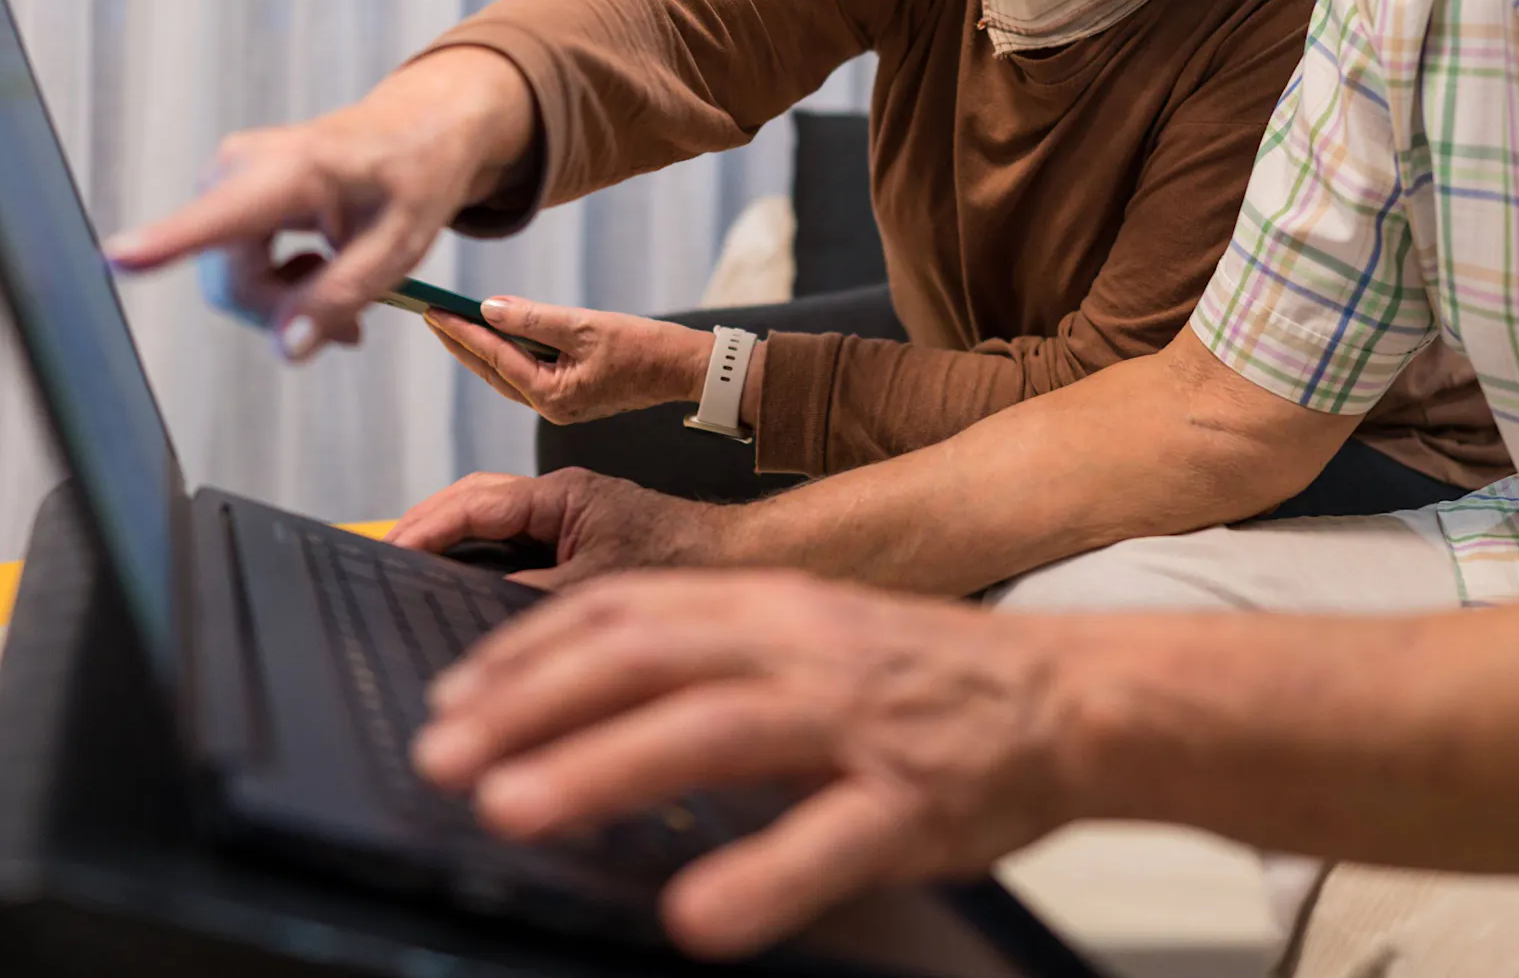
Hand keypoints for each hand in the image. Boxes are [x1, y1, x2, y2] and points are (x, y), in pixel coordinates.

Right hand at [103, 47, 535, 360]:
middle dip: (285, 314)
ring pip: (229, 281)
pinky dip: (276, 285)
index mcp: (295, 171)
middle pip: (231, 281)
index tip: (116, 257)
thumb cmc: (413, 179)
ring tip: (345, 294)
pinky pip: (231, 266)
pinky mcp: (223, 195)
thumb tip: (287, 349)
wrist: (416, 129)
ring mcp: (224, 180)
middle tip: (351, 326)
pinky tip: (319, 272)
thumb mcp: (398, 246)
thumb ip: (340, 297)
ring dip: (285, 302)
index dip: (166, 242)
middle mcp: (241, 168)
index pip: (223, 216)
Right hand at [387, 466, 732, 586]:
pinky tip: (457, 584)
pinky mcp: (574, 537)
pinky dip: (478, 555)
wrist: (736, 559)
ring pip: (490, 519)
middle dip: (426, 526)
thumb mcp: (598, 585)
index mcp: (562, 493)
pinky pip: (512, 540)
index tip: (386, 549)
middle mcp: (559, 496)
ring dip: (449, 539)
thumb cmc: (681, 560)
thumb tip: (467, 605)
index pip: (475, 502)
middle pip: (473, 501)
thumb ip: (530, 594)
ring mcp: (566, 516)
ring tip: (405, 569)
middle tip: (381, 558)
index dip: (426, 527)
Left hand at [412, 571, 1083, 957]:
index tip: (457, 691)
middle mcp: (803, 648)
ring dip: (604, 765)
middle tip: (443, 752)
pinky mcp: (911, 800)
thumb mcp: (811, 638)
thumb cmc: (924, 677)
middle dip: (533, 701)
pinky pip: (828, 840)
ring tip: (515, 807)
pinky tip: (694, 917)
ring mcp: (856, 722)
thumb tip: (593, 697)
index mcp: (774, 608)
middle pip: (647, 655)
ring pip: (713, 729)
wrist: (1066, 694)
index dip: (531, 648)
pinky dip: (757, 878)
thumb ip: (717, 658)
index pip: (628, 608)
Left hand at [420, 298, 716, 423]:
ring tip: (452, 323)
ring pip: (507, 375)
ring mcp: (560, 405)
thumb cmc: (643, 347)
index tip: (433, 309)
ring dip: (480, 349)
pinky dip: (507, 355)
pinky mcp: (571, 396)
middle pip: (493, 372)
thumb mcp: (585, 325)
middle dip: (461, 342)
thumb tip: (489, 308)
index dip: (462, 331)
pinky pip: (526, 374)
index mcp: (552, 395)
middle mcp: (550, 407)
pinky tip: (494, 338)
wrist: (684, 368)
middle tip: (430, 314)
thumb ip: (534, 318)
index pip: (495, 357)